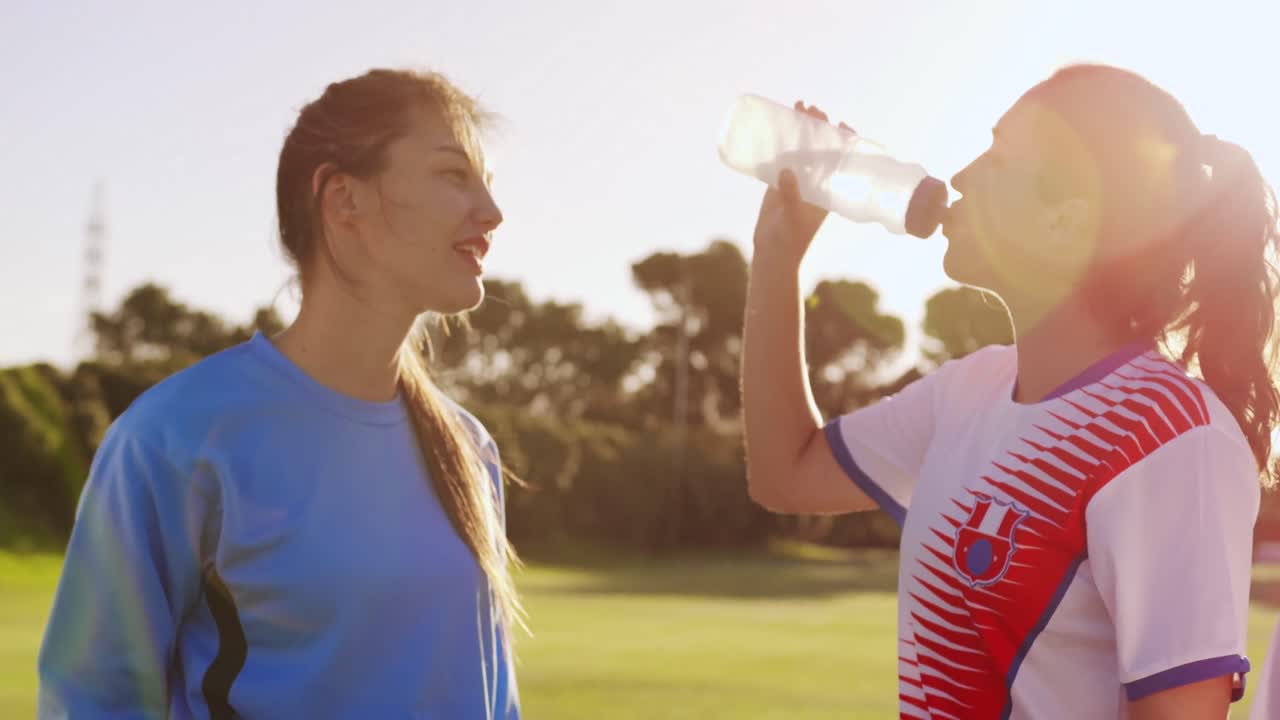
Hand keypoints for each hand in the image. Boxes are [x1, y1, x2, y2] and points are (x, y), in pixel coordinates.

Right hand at [751, 101, 854, 265]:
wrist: (773, 252)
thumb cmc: (791, 238)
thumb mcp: (794, 216)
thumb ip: (792, 194)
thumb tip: (787, 170)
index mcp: (829, 188)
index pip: (842, 158)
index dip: (844, 139)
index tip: (840, 124)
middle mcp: (815, 180)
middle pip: (820, 147)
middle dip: (818, 126)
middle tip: (812, 109)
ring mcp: (797, 180)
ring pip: (801, 148)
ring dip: (799, 129)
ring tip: (796, 107)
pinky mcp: (778, 182)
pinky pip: (781, 157)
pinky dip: (779, 142)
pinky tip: (774, 127)